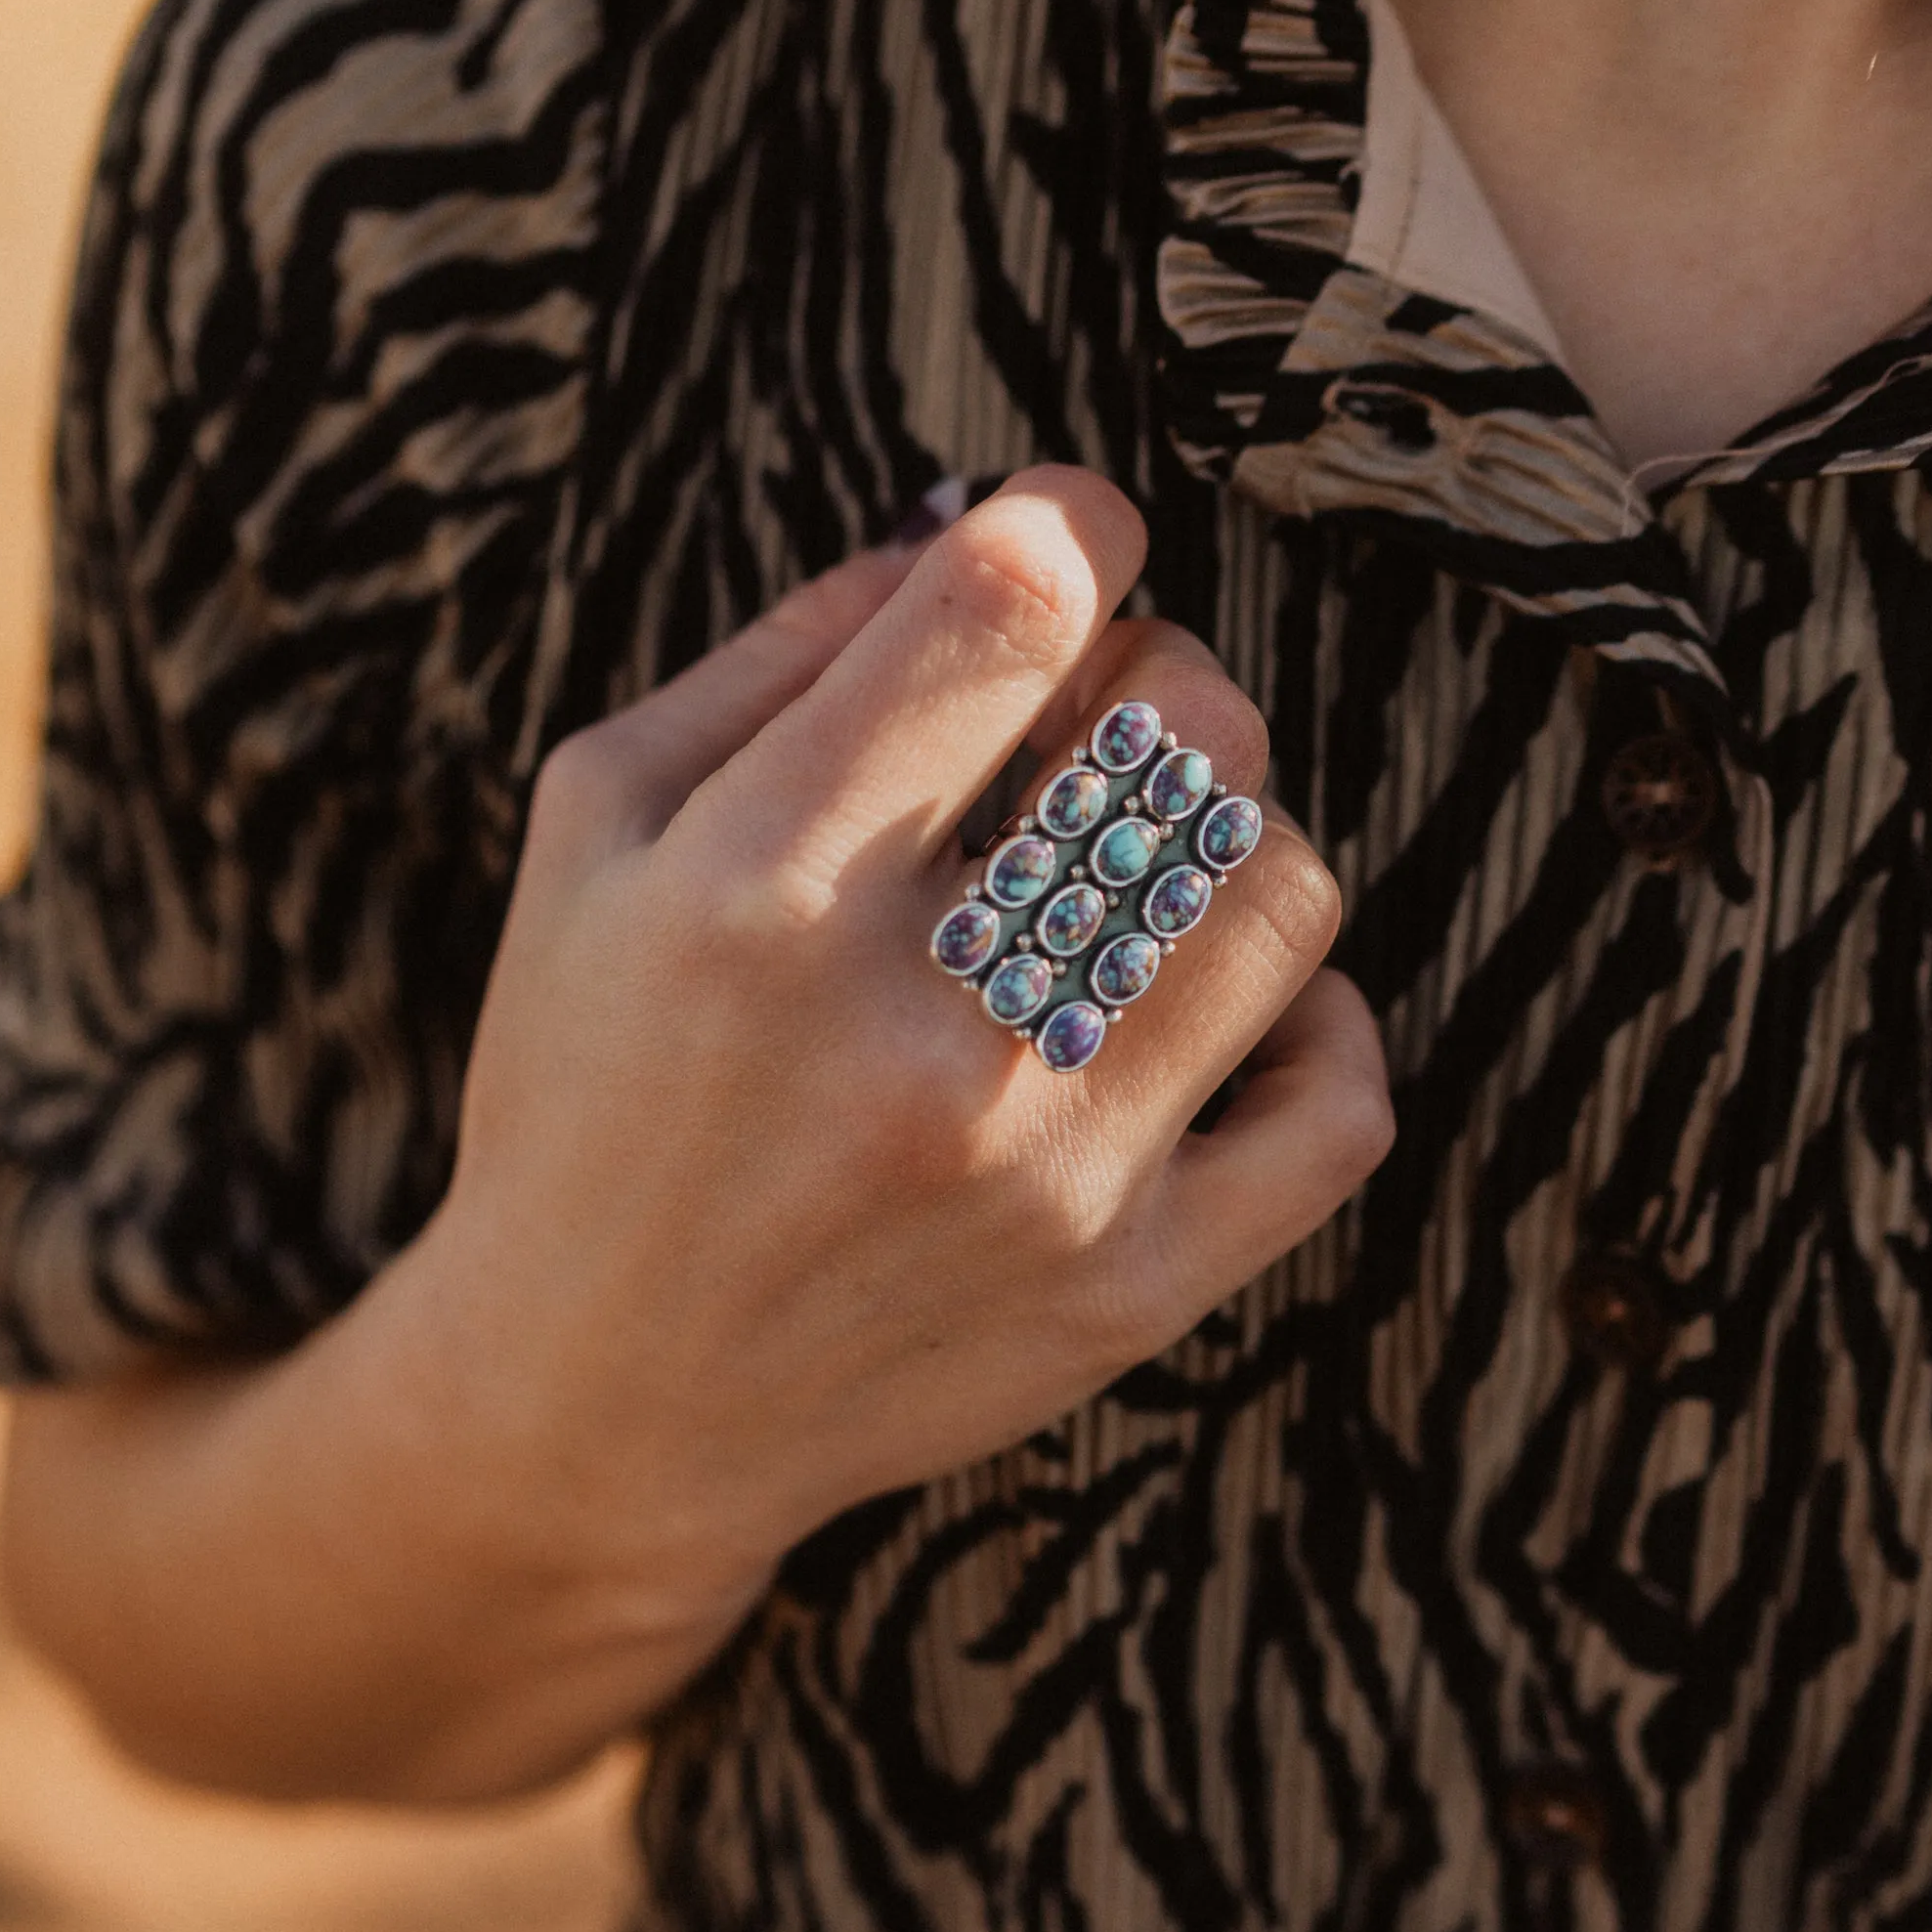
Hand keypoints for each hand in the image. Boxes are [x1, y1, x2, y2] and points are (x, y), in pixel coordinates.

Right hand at [409, 466, 1392, 1629]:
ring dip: (1230, 833)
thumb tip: (978, 525)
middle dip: (1154, 670)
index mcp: (755, 893)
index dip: (1073, 522)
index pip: (1010, 610)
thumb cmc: (590, 1085)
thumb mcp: (595, 833)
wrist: (594, 1409)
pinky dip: (1309, 1021)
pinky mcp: (1132, 1292)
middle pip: (1187, 730)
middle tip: (1090, 718)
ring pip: (1283, 892)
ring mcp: (1044, 1175)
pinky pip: (1342, 1106)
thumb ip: (776, 652)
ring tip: (1140, 870)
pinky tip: (1212, 1011)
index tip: (1067, 543)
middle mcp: (914, 1036)